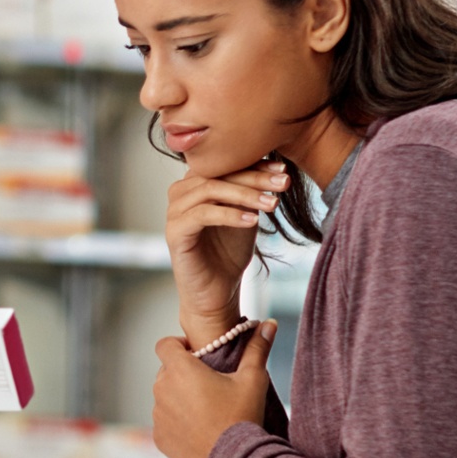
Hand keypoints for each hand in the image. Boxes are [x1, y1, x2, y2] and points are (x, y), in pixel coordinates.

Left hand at [151, 320, 276, 457]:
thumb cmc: (242, 418)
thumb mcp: (253, 380)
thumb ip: (257, 349)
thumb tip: (269, 324)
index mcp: (180, 370)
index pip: (164, 344)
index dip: (179, 345)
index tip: (197, 355)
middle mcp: (162, 389)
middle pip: (166, 371)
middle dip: (183, 373)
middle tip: (210, 384)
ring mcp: (158, 414)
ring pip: (165, 397)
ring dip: (179, 398)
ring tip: (207, 409)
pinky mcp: (159, 436)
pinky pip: (165, 421)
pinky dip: (177, 421)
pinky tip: (200, 428)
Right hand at [166, 161, 289, 341]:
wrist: (217, 292)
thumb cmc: (229, 253)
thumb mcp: (245, 215)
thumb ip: (250, 192)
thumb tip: (277, 170)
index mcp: (195, 183)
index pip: (225, 165)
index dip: (255, 165)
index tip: (283, 170)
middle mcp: (180, 192)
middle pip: (218, 173)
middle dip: (254, 178)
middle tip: (282, 183)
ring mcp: (174, 211)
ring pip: (210, 190)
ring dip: (245, 195)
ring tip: (273, 204)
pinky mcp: (174, 232)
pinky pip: (203, 214)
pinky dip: (230, 214)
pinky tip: (254, 221)